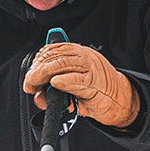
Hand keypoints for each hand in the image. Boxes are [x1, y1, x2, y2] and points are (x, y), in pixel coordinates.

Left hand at [24, 42, 139, 128]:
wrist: (120, 100)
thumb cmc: (96, 93)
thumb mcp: (72, 88)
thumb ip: (54, 89)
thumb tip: (39, 94)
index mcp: (78, 53)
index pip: (52, 50)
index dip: (37, 61)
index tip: (29, 75)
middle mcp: (84, 57)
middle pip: (55, 56)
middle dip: (37, 70)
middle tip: (29, 84)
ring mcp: (90, 68)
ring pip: (62, 65)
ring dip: (44, 75)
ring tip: (35, 85)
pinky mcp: (95, 82)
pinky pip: (77, 79)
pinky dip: (65, 81)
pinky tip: (56, 83)